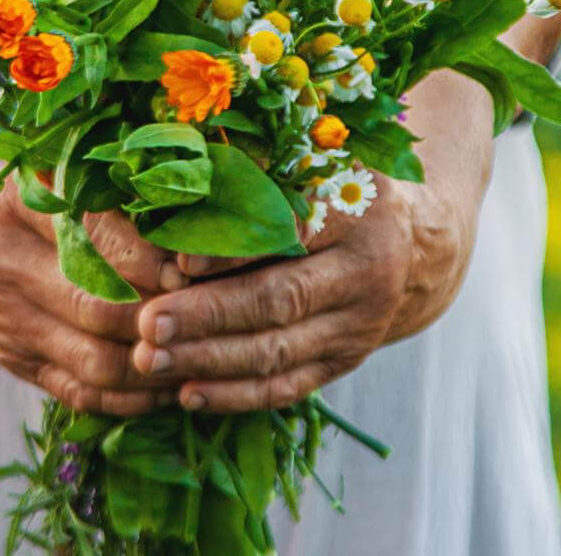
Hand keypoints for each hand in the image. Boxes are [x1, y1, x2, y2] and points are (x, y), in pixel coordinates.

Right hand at [0, 178, 189, 415]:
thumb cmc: (15, 205)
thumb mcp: (44, 176)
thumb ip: (103, 189)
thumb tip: (187, 211)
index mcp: (18, 207)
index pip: (92, 236)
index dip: (148, 257)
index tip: (191, 265)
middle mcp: (7, 268)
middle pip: (99, 305)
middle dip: (161, 315)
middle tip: (207, 312)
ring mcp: (10, 324)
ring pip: (97, 361)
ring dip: (154, 364)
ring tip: (200, 351)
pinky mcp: (18, 364)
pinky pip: (83, 394)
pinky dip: (132, 397)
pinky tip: (169, 382)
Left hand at [127, 175, 433, 412]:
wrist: (412, 247)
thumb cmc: (335, 192)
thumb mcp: (314, 164)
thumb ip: (260, 168)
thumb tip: (180, 169)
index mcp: (356, 211)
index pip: (293, 234)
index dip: (236, 252)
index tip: (179, 264)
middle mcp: (364, 272)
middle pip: (281, 300)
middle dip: (209, 315)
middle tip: (148, 324)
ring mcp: (358, 325)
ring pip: (279, 351)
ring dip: (210, 361)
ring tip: (151, 361)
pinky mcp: (345, 362)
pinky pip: (287, 387)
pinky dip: (236, 395)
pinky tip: (186, 395)